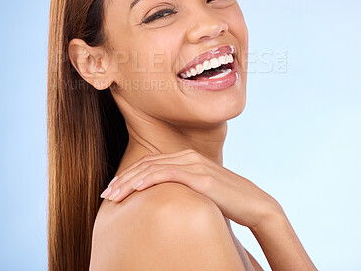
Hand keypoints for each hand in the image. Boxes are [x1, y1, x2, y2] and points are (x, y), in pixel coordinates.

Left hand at [100, 149, 282, 229]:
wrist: (254, 203)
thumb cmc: (226, 200)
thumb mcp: (200, 189)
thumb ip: (183, 186)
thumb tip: (165, 198)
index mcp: (186, 158)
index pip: (151, 163)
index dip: (130, 175)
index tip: (114, 188)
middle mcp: (188, 157)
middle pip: (147, 164)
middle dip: (123, 178)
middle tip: (106, 193)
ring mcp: (194, 164)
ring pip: (152, 168)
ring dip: (129, 181)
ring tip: (112, 195)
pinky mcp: (200, 176)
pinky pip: (167, 174)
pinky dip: (147, 179)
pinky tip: (134, 189)